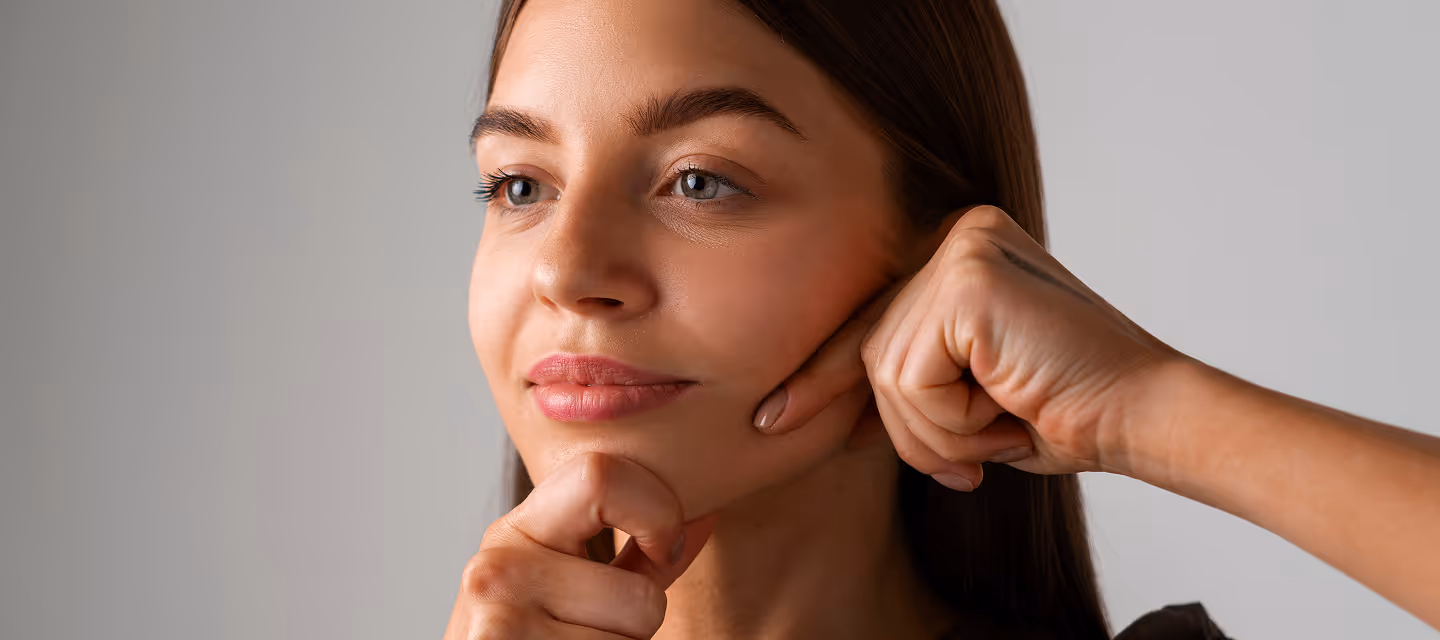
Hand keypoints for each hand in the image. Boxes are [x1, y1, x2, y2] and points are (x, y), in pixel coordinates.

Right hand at [443, 452, 716, 638]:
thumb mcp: (577, 585)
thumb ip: (639, 553)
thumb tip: (705, 514)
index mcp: (516, 530)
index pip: (602, 476)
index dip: (657, 514)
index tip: (659, 551)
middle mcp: (495, 568)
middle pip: (639, 595)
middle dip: (640, 620)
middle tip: (598, 629)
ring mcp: (498, 622)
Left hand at [752, 205, 1182, 490]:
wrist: (1143, 416)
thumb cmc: (1067, 411)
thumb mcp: (967, 395)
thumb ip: (910, 384)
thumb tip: (836, 412)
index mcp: (959, 253)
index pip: (870, 320)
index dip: (821, 378)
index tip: (772, 418)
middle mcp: (958, 235)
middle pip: (873, 352)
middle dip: (909, 430)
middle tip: (969, 464)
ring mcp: (962, 249)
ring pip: (887, 373)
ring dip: (939, 433)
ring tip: (1002, 432)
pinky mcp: (968, 280)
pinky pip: (911, 380)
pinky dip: (953, 422)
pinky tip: (1008, 413)